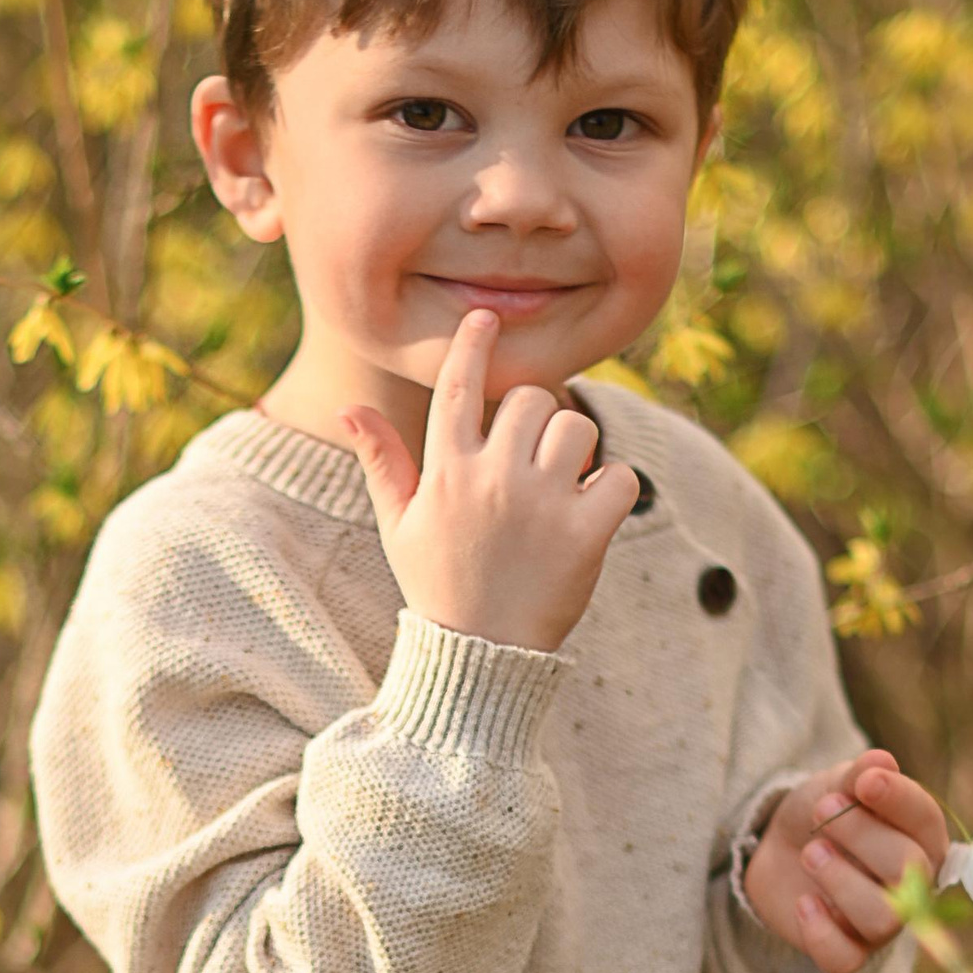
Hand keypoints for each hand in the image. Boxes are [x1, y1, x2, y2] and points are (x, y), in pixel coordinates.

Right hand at [342, 309, 637, 653]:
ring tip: (561, 487)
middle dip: (538, 419)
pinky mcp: (586, 534)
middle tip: (533, 459)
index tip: (487, 317)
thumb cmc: (436, 584)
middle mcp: (492, 479)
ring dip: (577, 450)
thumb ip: (382, 461)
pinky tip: (592, 511)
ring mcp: (541, 505)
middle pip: (532, 399)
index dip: (474, 344)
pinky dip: (615, 489)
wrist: (478, 656)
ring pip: (578, 428)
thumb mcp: (399, 525)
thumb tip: (350, 408)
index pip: (459, 386)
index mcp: (445, 471)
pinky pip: (621, 476)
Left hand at [742, 751, 948, 972]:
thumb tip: (880, 760)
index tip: (865, 782)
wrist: (778, 852)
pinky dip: (820, 933)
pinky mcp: (847, 950)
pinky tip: (803, 903)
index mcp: (921, 837)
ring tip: (810, 853)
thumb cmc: (822, 815)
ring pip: (882, 918)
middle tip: (820, 810)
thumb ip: (856, 777)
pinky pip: (844, 960)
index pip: (927, 822)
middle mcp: (913, 884)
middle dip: (862, 835)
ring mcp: (883, 923)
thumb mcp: (834, 787)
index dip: (900, 800)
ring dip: (841, 881)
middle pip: (908, 869)